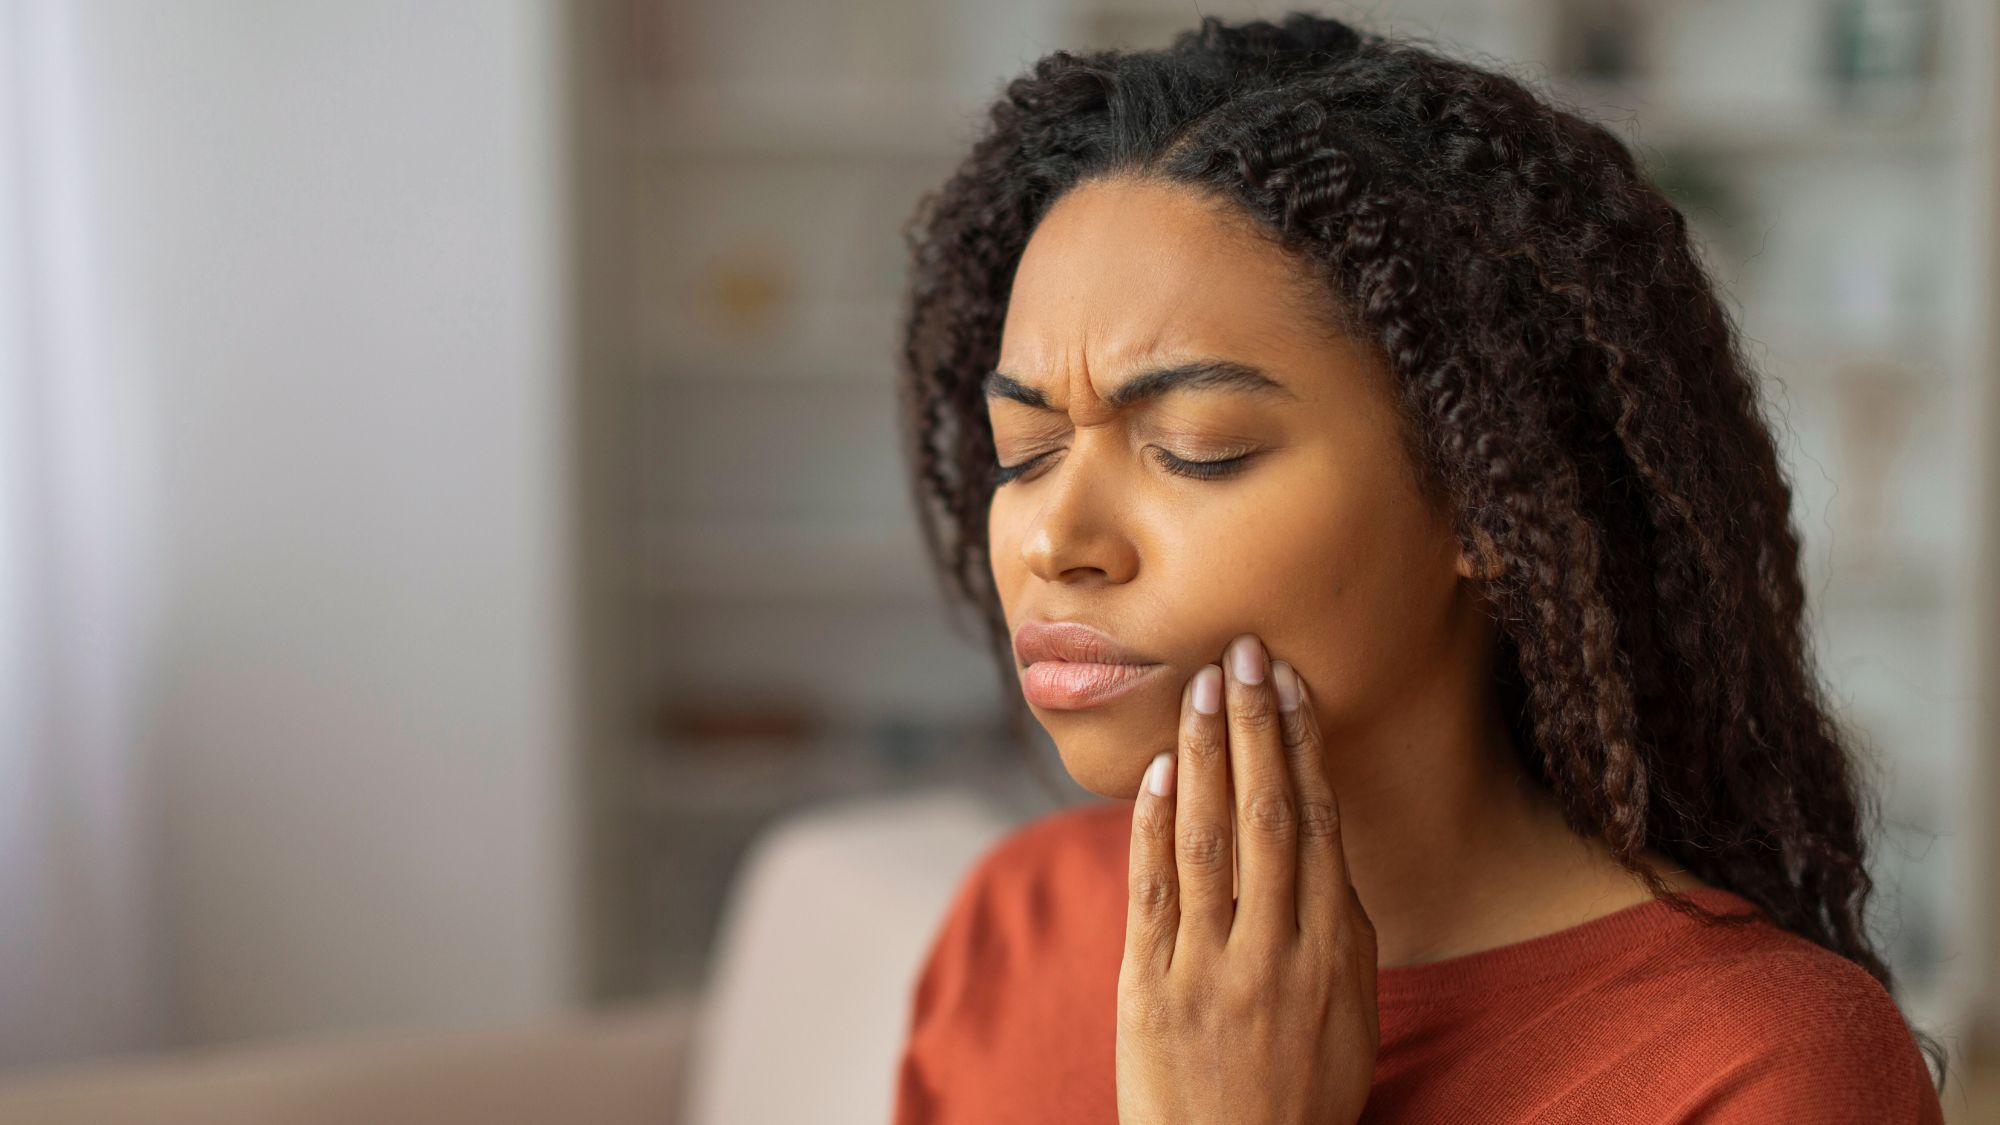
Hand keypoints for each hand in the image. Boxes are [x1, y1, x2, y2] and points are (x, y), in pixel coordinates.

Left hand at [1115, 633, 1378, 1124]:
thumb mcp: (1348, 1015)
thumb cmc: (1299, 1091)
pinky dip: (1154, 823)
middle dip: (1256, 727)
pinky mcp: (1149, 987)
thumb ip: (1339, 930)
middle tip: (1246, 652)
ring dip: (1206, 754)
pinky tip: (1161, 769)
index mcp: (1331, 954)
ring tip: (1201, 686)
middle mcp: (1274, 953)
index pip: (1317, 826)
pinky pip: (1153, 889)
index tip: (1292, 684)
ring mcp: (1209, 968)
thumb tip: (1324, 840)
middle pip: (1267, 816)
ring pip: (1209, 839)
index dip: (1304, 748)